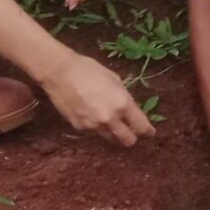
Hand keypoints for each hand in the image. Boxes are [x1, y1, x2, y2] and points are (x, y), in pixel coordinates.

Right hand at [38, 51, 153, 146]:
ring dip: (115, 135)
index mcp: (122, 103)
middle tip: (131, 131)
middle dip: (132, 137)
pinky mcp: (80, 128)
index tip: (150, 133)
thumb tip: (129, 107)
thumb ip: (123, 95)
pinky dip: (97, 128)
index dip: (148, 131)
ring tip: (112, 125)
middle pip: (128, 140)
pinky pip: (94, 133)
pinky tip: (92, 116)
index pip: (141, 126)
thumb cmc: (88, 69)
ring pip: (111, 140)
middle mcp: (110, 119)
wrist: (59, 72)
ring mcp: (94, 126)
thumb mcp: (112, 78)